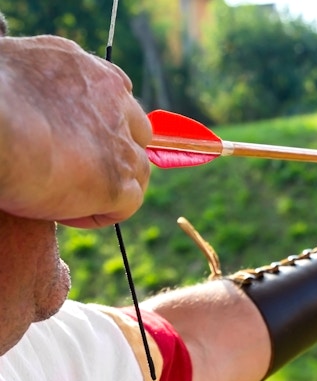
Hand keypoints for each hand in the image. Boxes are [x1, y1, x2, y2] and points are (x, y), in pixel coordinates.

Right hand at [0, 35, 151, 227]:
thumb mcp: (14, 65)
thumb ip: (36, 79)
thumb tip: (26, 91)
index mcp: (89, 70)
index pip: (117, 95)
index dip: (101, 122)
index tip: (73, 137)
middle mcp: (114, 101)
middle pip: (136, 132)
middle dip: (115, 153)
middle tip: (75, 169)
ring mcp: (121, 142)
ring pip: (136, 170)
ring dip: (108, 186)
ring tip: (63, 194)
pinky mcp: (117, 182)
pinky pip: (127, 204)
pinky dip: (98, 213)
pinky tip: (64, 212)